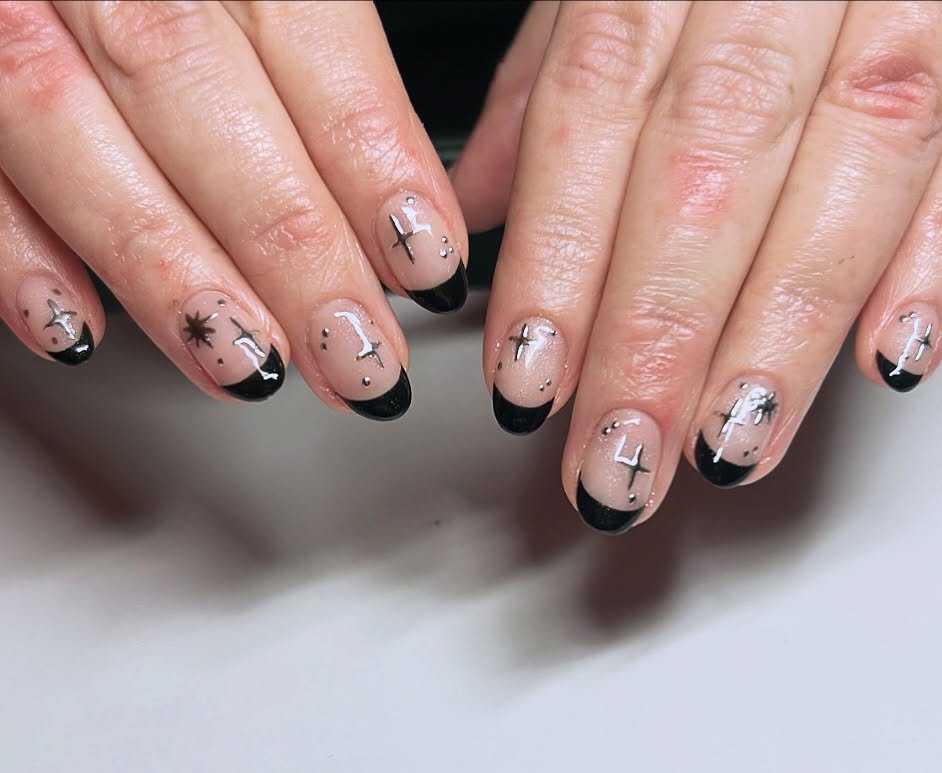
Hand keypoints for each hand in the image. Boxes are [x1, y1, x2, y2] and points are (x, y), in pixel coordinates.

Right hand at [0, 0, 468, 418]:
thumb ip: (327, 68)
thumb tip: (406, 218)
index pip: (307, 35)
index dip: (373, 160)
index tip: (427, 264)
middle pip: (196, 93)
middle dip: (287, 245)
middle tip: (357, 354)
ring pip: (68, 130)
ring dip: (166, 268)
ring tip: (250, 363)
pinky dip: (16, 255)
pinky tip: (80, 332)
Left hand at [454, 1, 941, 531]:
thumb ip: (544, 88)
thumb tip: (468, 209)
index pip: (592, 121)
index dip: (558, 259)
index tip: (528, 378)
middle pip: (707, 174)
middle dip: (656, 336)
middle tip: (617, 458)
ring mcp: (897, 7)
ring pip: (843, 174)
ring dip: (779, 332)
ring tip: (726, 444)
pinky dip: (930, 258)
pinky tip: (890, 355)